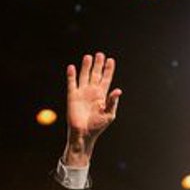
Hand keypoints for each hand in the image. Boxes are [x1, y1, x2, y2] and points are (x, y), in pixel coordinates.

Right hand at [63, 51, 121, 166]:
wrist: (83, 134)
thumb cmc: (97, 126)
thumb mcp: (109, 115)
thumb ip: (113, 102)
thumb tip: (118, 90)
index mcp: (102, 96)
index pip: (106, 79)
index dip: (108, 70)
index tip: (111, 60)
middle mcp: (92, 92)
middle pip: (95, 74)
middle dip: (98, 65)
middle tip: (100, 54)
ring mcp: (82, 93)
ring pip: (84, 76)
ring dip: (86, 67)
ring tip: (88, 56)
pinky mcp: (72, 96)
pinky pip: (71, 83)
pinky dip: (71, 75)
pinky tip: (72, 67)